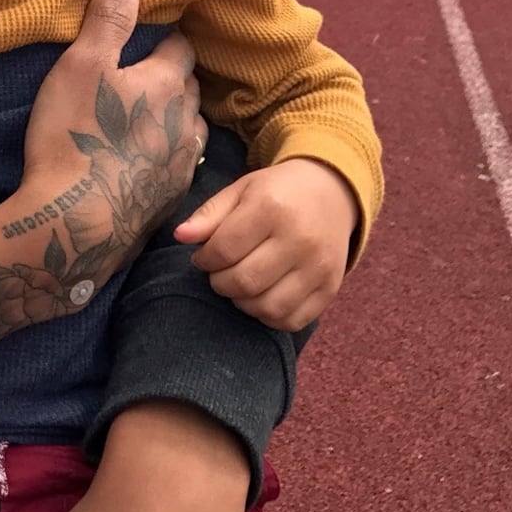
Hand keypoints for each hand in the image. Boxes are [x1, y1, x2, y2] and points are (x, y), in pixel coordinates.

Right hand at [16, 0, 205, 260]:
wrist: (76, 223)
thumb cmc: (75, 136)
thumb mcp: (81, 65)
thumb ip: (108, 21)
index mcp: (167, 83)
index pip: (181, 47)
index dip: (166, 36)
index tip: (152, 33)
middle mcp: (184, 121)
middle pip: (189, 87)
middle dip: (173, 75)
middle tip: (145, 70)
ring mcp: (181, 163)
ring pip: (188, 128)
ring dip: (173, 117)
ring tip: (149, 115)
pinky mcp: (170, 198)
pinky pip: (177, 165)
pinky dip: (165, 154)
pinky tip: (146, 159)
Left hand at [174, 157, 356, 330]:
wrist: (331, 192)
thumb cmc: (278, 192)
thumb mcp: (241, 190)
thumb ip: (209, 214)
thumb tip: (180, 236)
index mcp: (272, 208)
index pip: (224, 249)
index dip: (204, 259)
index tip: (203, 257)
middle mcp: (300, 239)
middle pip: (244, 282)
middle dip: (220, 283)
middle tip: (219, 273)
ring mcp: (319, 268)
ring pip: (267, 307)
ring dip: (242, 302)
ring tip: (239, 284)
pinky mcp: (330, 289)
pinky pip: (292, 320)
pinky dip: (269, 316)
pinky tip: (262, 297)